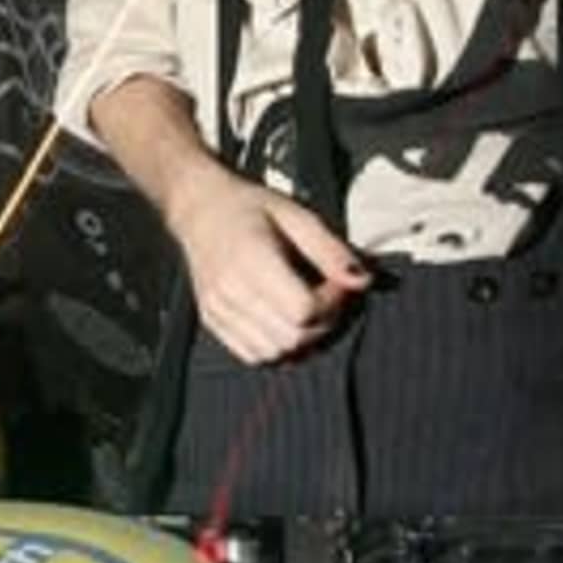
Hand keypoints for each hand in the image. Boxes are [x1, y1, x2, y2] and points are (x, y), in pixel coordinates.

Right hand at [171, 166, 371, 363]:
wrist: (200, 208)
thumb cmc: (248, 207)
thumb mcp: (298, 216)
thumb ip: (331, 251)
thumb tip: (362, 280)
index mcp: (252, 258)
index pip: (303, 310)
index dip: (331, 302)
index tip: (335, 283)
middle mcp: (231, 289)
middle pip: (292, 337)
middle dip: (321, 323)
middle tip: (325, 296)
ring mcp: (218, 309)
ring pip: (274, 352)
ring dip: (300, 338)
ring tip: (303, 308)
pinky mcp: (212, 321)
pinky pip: (253, 355)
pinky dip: (275, 346)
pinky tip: (281, 320)